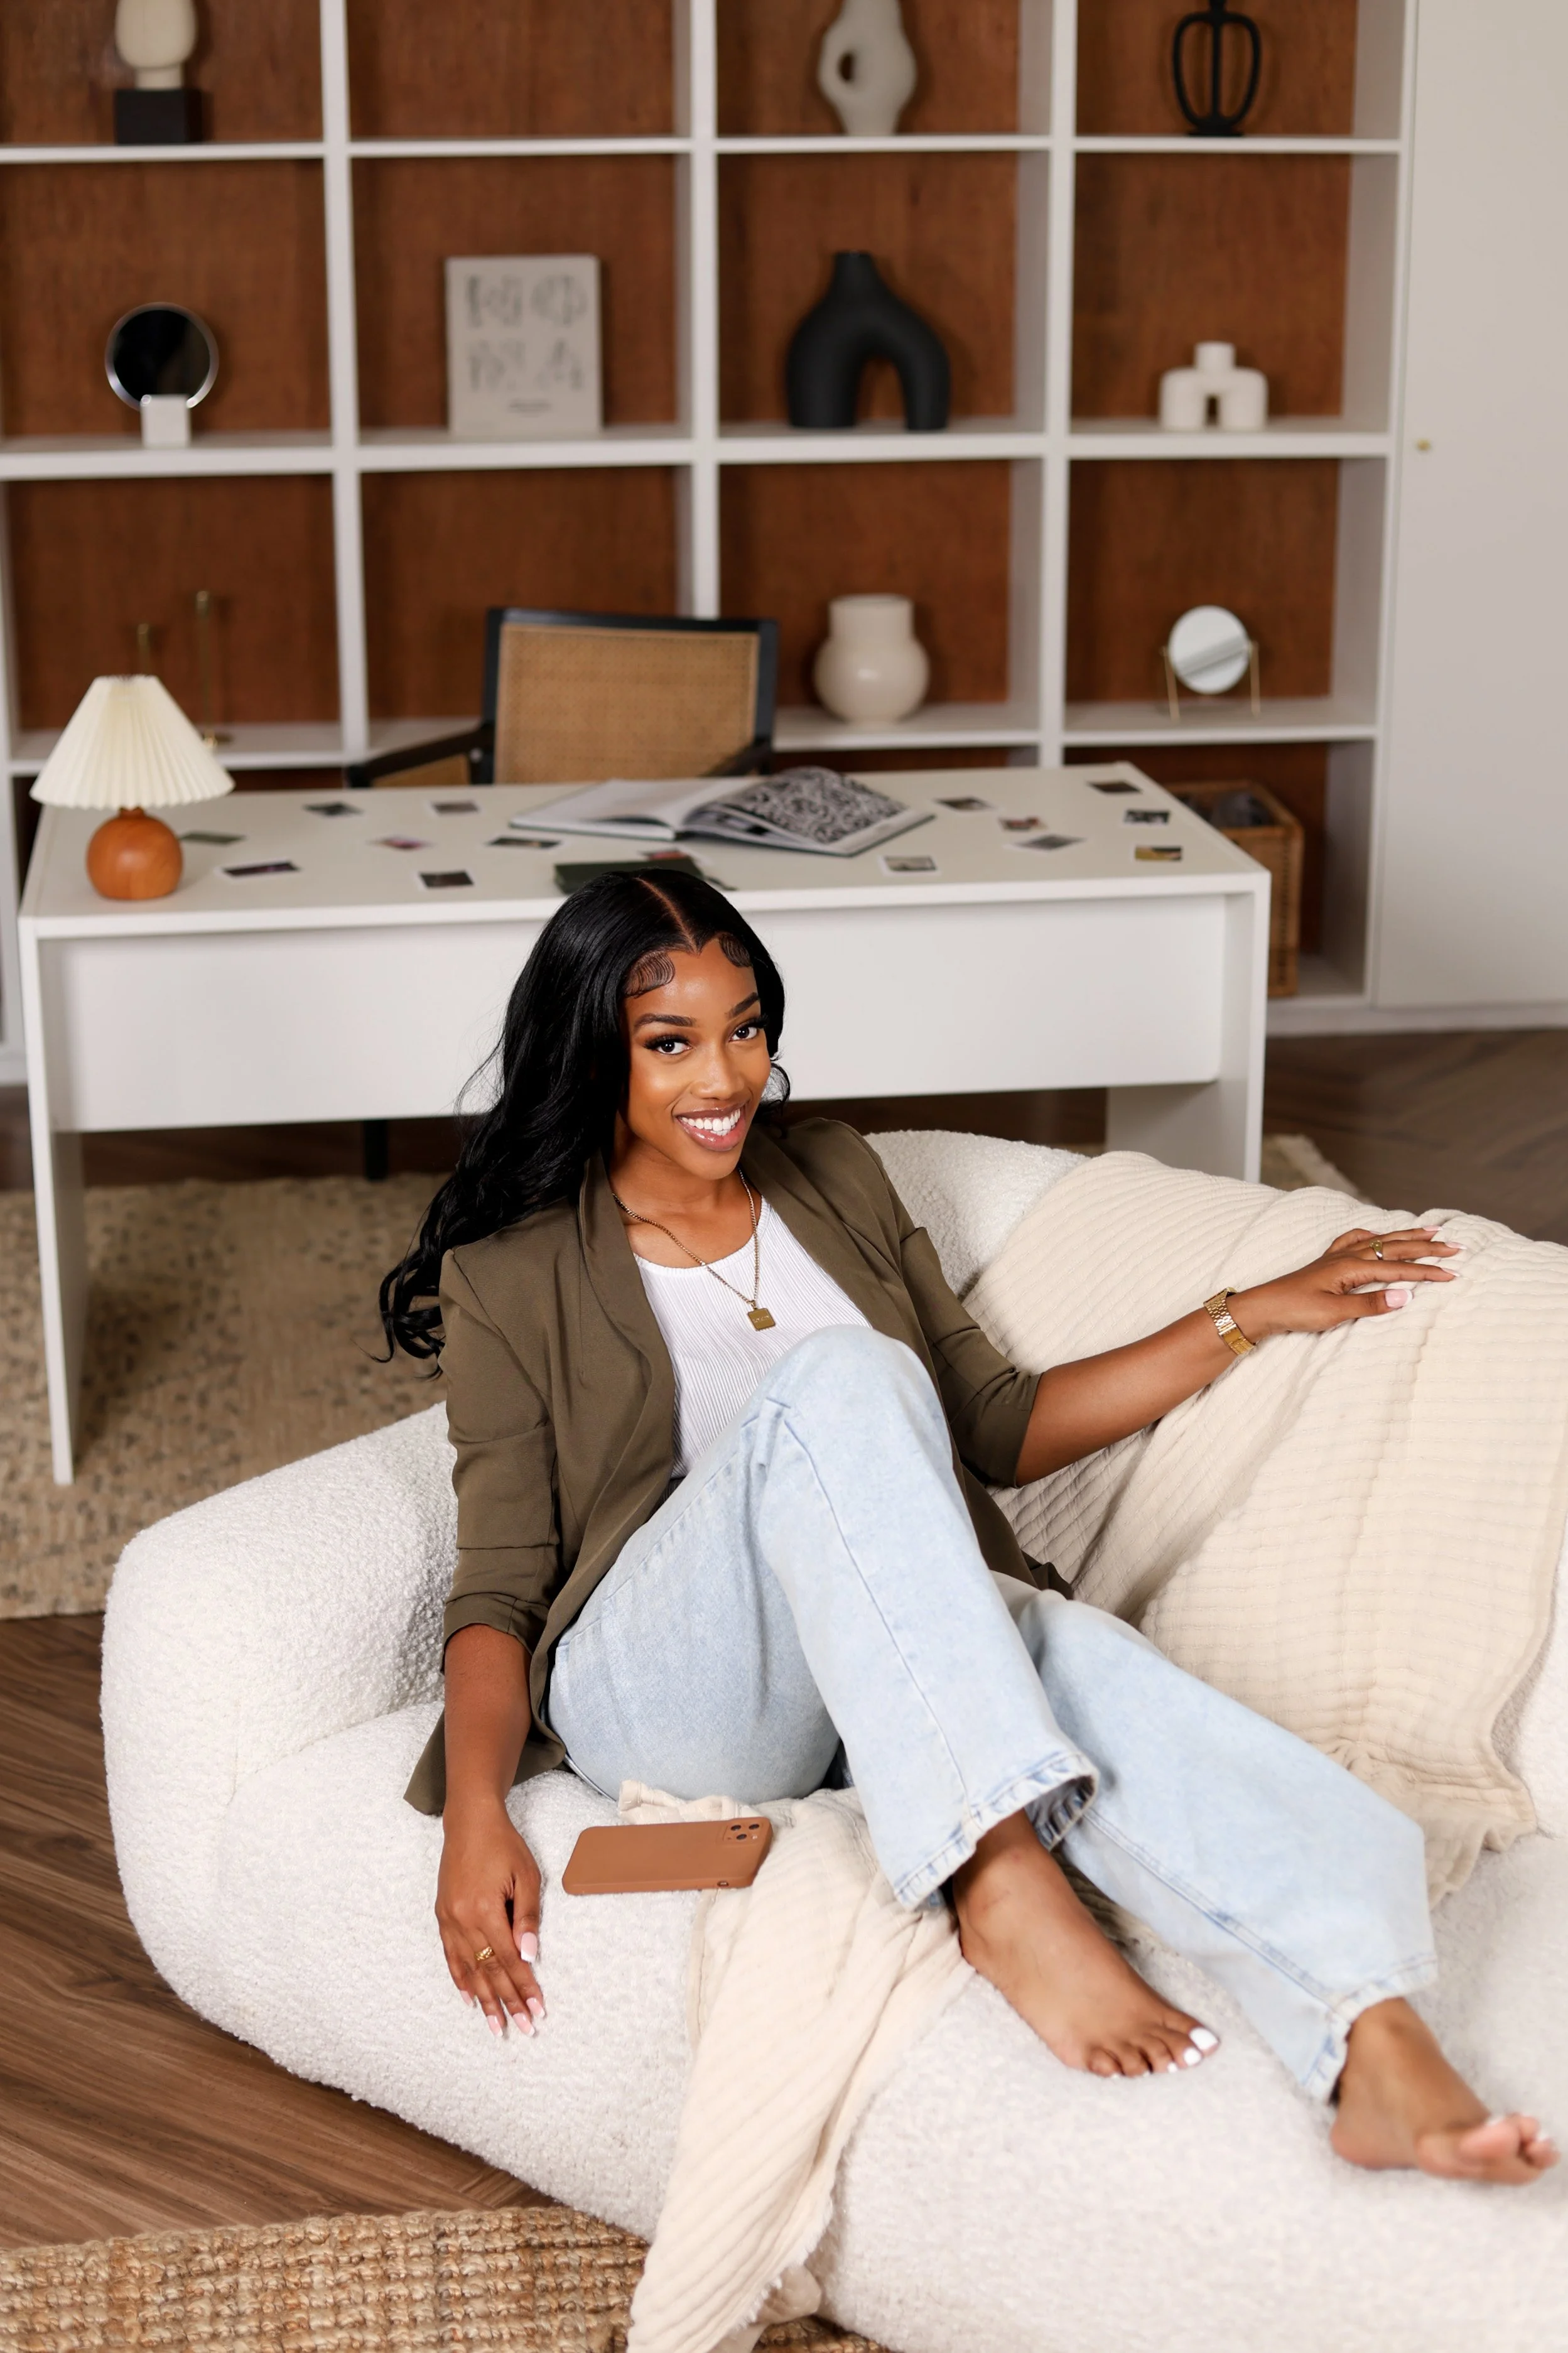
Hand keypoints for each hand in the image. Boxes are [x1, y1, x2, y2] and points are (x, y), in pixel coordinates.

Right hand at [436, 1796, 544, 2036]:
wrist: (470, 1822)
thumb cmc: (503, 1845)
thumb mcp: (526, 1875)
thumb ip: (527, 1917)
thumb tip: (529, 1955)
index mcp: (485, 1910)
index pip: (509, 1960)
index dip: (525, 1987)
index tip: (537, 2010)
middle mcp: (463, 1920)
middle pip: (489, 1971)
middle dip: (507, 2003)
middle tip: (522, 2029)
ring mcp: (449, 1920)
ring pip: (468, 1970)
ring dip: (484, 2000)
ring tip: (495, 2026)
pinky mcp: (442, 1916)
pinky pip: (450, 1956)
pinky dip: (460, 1979)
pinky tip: (468, 1999)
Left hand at [1230, 1227, 1458, 1343]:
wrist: (1262, 1307)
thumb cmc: (1295, 1311)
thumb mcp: (1335, 1313)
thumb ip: (1371, 1304)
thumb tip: (1407, 1296)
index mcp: (1351, 1267)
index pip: (1399, 1268)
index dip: (1427, 1271)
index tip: (1453, 1273)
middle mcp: (1346, 1256)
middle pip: (1395, 1247)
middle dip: (1427, 1245)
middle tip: (1456, 1244)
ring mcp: (1336, 1256)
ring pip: (1380, 1240)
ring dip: (1407, 1235)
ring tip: (1431, 1229)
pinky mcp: (1327, 1262)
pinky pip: (1356, 1240)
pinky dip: (1374, 1235)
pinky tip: (1378, 1236)